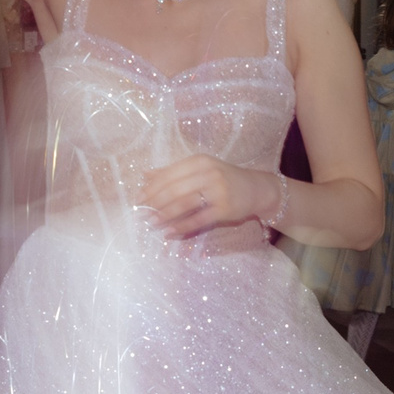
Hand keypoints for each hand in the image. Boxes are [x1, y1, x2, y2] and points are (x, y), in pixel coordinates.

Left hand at [138, 154, 281, 239]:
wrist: (256, 189)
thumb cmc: (223, 178)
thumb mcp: (200, 169)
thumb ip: (173, 171)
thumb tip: (144, 175)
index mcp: (199, 161)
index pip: (169, 174)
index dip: (151, 188)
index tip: (137, 199)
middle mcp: (208, 173)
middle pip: (174, 189)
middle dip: (154, 203)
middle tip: (141, 213)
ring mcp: (217, 191)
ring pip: (184, 204)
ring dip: (164, 215)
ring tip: (151, 223)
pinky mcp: (224, 209)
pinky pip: (198, 219)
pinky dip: (181, 227)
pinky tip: (169, 232)